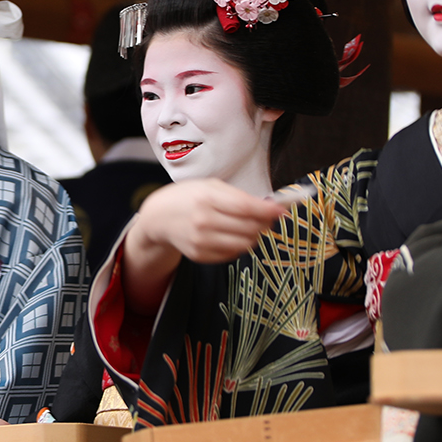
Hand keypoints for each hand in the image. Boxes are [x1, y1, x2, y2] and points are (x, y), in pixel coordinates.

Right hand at [123, 180, 286, 313]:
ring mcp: (201, 241)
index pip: (246, 207)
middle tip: (268, 217)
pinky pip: (233, 254)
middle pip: (249, 228)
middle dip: (264, 223)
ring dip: (255, 235)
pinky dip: (240, 245)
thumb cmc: (188, 197)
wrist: (158, 218)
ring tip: (251, 226)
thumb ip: (238, 196)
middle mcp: (204, 221)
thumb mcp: (210, 186)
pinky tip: (233, 235)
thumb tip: (270, 208)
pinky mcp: (200, 255)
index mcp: (207, 198)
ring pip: (245, 244)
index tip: (283, 210)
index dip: (268, 210)